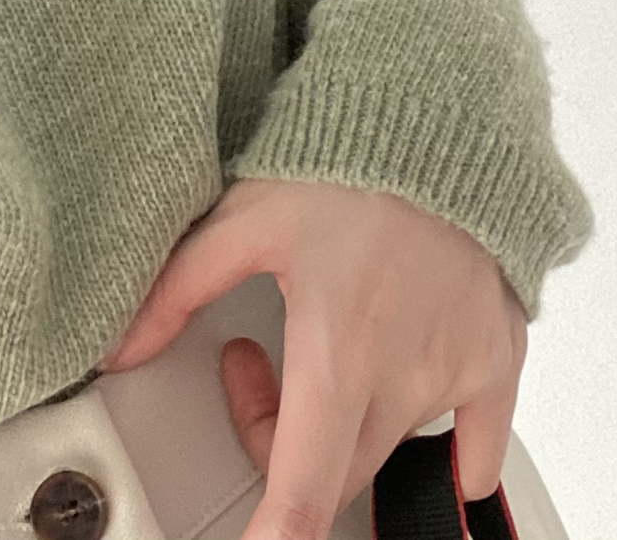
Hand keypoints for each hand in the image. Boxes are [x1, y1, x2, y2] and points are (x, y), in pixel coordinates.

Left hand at [97, 177, 526, 539]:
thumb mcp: (244, 218)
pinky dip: (445, 445)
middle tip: (256, 366)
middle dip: (280, 446)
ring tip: (322, 340)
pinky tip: (406, 391)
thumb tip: (119, 347)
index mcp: (338, 352)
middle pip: (334, 476)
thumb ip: (177, 291)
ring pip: (387, 448)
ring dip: (343, 424)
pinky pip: (476, 443)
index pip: (305, 495)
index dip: (274, 539)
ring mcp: (456, 372)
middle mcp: (403, 375)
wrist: (439, 118)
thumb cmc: (347, 158)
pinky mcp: (497, 355)